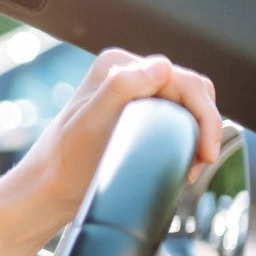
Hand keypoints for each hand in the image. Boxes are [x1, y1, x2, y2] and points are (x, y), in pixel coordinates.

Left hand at [0, 48, 223, 232]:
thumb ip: (121, 88)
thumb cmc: (63, 160)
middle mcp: (128, 74)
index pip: (182, 80)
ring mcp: (134, 95)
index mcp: (118, 66)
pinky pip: (177, 120)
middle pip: (190, 92)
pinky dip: (188, 138)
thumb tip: (162, 66)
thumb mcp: (91, 122)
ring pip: (187, 107)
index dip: (204, 114)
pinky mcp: (138, 116)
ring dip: (199, 134)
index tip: (206, 152)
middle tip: (202, 161)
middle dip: (205, 125)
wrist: (48, 189)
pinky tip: (185, 160)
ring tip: (193, 165)